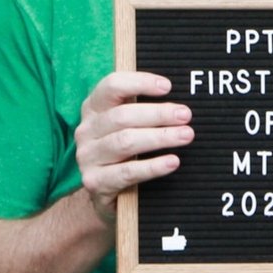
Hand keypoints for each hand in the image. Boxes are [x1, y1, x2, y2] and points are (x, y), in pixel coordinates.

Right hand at [75, 71, 193, 220]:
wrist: (106, 190)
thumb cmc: (124, 148)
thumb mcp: (127, 123)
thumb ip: (144, 107)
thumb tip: (178, 100)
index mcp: (93, 107)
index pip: (112, 85)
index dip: (140, 82)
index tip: (168, 86)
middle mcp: (86, 129)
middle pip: (122, 115)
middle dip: (158, 114)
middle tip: (185, 115)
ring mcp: (87, 157)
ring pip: (125, 142)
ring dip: (160, 137)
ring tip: (186, 135)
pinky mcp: (95, 182)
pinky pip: (127, 172)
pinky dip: (153, 166)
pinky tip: (173, 161)